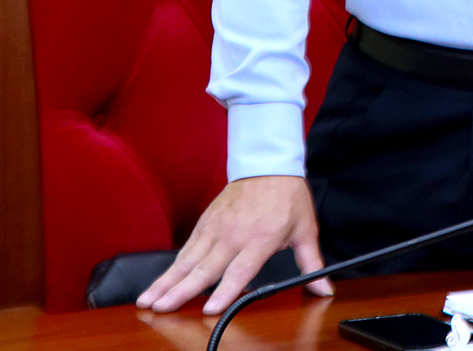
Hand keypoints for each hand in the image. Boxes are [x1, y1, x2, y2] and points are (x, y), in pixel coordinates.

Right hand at [137, 174, 330, 314]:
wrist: (269, 163)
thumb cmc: (288, 196)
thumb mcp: (305, 229)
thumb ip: (311, 264)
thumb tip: (324, 290)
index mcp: (260, 238)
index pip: (239, 271)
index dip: (225, 292)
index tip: (209, 309)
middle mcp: (233, 235)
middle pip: (204, 268)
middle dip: (180, 291)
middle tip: (160, 308)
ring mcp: (216, 228)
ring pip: (187, 260)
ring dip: (166, 281)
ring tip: (148, 300)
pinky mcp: (206, 222)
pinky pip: (186, 248)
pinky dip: (171, 266)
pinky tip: (158, 282)